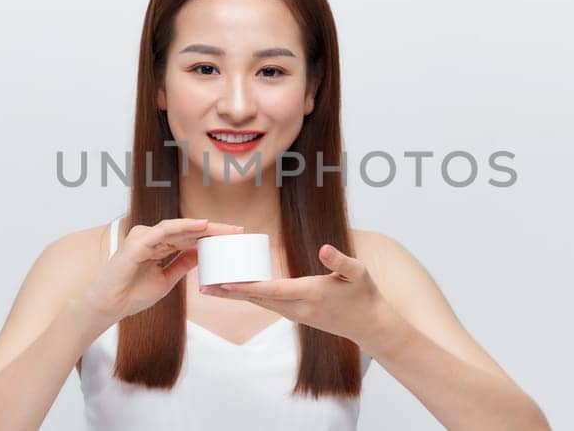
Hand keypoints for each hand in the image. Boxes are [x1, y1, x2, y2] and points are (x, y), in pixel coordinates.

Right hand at [77, 218, 243, 323]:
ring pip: (179, 228)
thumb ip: (183, 264)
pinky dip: (185, 226)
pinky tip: (203, 226)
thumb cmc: (132, 295)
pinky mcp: (138, 241)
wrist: (109, 306)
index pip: (189, 238)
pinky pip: (165, 230)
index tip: (234, 238)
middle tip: (238, 230)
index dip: (212, 237)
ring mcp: (144, 237)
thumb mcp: (167, 280)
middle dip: (214, 230)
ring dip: (204, 228)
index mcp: (159, 247)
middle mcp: (152, 238)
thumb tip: (202, 255)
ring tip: (226, 228)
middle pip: (188, 231)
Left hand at [201, 244, 404, 350]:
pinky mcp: (297, 315)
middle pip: (257, 298)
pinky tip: (237, 290)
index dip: (245, 286)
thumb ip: (340, 261)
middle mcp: (297, 308)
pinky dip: (250, 297)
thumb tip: (324, 248)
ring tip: (212, 288)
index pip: (271, 290)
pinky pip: (268, 305)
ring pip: (260, 303)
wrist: (370, 324)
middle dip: (230, 292)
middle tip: (203, 285)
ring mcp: (296, 314)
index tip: (223, 282)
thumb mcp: (358, 273)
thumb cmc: (364, 295)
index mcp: (309, 294)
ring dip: (236, 296)